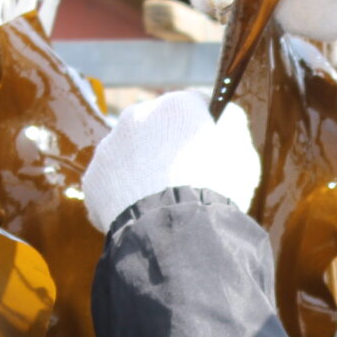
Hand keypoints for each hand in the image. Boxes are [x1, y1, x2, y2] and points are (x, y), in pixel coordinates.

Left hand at [80, 90, 261, 231]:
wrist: (176, 230)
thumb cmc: (217, 190)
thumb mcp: (244, 154)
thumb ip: (233, 127)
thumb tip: (225, 115)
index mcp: (176, 106)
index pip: (195, 106)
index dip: (206, 128)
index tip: (213, 150)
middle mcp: (137, 116)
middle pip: (156, 128)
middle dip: (167, 147)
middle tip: (185, 179)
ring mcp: (109, 148)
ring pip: (129, 155)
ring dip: (142, 171)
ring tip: (161, 202)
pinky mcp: (93, 181)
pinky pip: (112, 185)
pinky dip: (123, 197)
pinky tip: (142, 215)